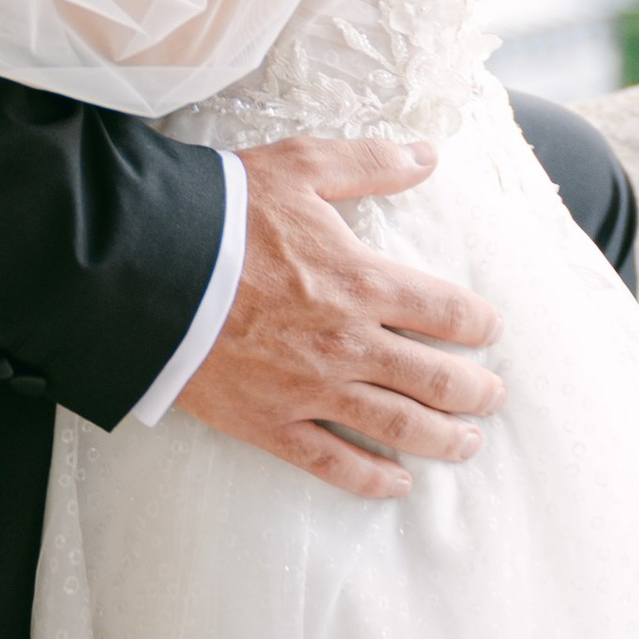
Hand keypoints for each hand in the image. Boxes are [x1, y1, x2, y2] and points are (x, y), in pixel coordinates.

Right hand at [180, 132, 504, 501]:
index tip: (491, 330)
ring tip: (468, 444)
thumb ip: (370, 162)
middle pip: (434, 378)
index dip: (478, 323)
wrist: (146, 269)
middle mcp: (347, 343)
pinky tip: (397, 484)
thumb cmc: (223, 215)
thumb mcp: (301, 168)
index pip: (445, 310)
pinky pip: (331, 462)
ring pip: (395, 426)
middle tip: (493, 397)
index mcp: (361, 281)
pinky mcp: (269, 423)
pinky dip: (370, 479)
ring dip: (441, 438)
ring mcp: (310, 389)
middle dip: (474, 391)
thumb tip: (427, 153)